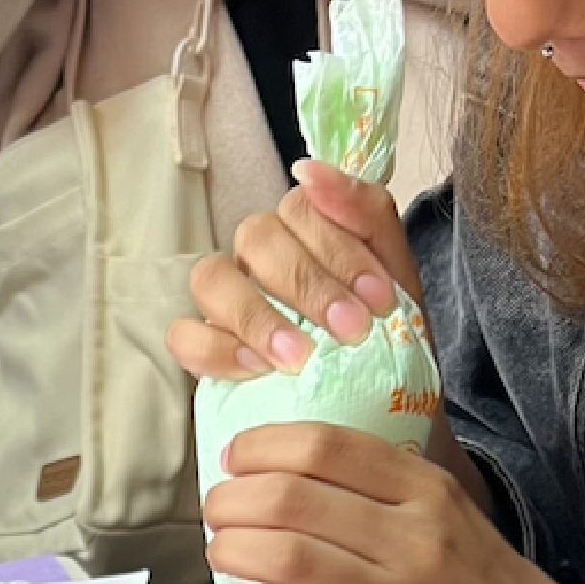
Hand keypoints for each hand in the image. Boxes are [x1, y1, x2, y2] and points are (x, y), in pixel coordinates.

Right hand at [170, 160, 416, 380]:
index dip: (339, 249)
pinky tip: (259, 370)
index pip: (301, 207)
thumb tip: (311, 170)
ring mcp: (228, 301)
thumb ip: (368, 216)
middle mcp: (262, 257)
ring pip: (212, 277)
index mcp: (307, 231)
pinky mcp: (206, 348)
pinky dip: (218, 350)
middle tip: (350, 330)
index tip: (378, 298)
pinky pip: (186, 334)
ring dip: (258, 315)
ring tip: (299, 356)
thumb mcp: (399, 280)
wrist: (389, 414)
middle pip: (257, 237)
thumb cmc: (389, 342)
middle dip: (309, 284)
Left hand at [208, 423, 584, 583]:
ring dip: (233, 550)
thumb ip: (390, 488)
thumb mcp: (455, 514)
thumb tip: (301, 468)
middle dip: (232, 499)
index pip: (325, 446)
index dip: (262, 446)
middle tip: (217, 509)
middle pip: (292, 497)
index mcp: (426, 491)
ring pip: (287, 557)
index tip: (236, 458)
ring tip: (221, 551)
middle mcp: (411, 537)